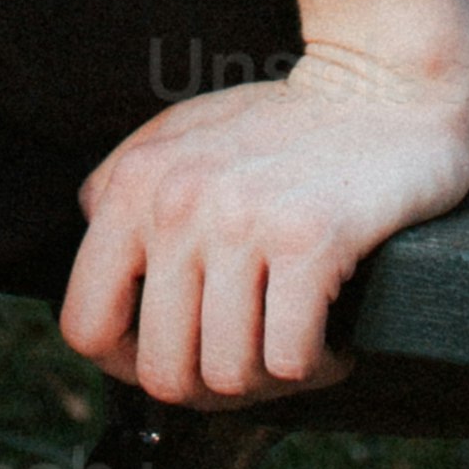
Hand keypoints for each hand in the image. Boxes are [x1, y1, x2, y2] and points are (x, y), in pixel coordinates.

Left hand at [59, 0, 468, 409]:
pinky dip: (317, 365)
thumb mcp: (183, 135)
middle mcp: (178, 202)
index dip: (125, 364)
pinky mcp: (309, 238)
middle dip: (211, 384)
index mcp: (136, 184)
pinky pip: (289, 362)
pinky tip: (331, 334)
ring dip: (269, 377)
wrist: (384, 84)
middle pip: (163, 373)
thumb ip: (124, 185)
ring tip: (292, 337)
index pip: (83, 326)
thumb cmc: (285, 124)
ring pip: (228, 377)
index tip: (176, 352)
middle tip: (250, 355)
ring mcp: (241, 219)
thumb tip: (89, 231)